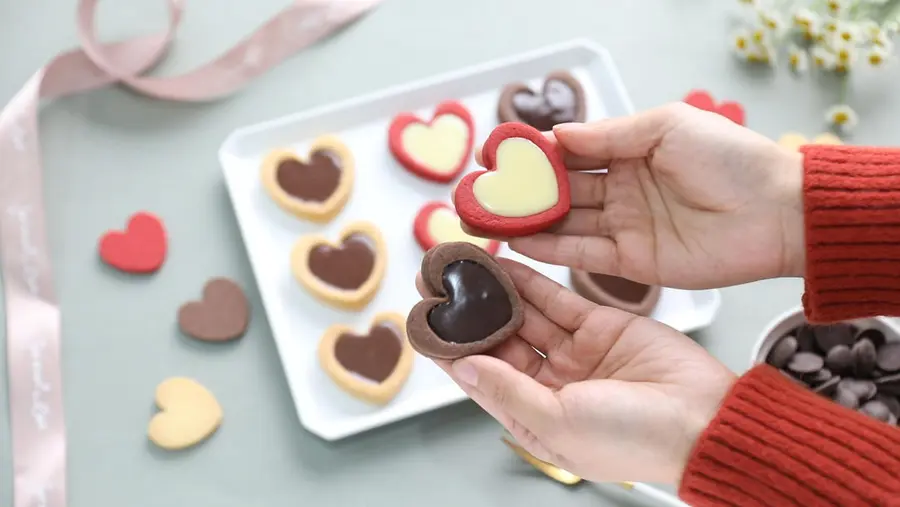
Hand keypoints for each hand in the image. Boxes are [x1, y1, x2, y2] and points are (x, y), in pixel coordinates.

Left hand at [417, 259, 735, 483]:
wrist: (705, 420)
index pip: (482, 377)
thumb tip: (464, 366)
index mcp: (536, 416)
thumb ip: (508, 391)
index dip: (452, 350)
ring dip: (495, 292)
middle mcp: (551, 384)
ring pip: (525, 315)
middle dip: (468, 315)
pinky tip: (504, 264)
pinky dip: (530, 281)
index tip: (425, 323)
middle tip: (438, 285)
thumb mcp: (558, 422)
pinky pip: (557, 298)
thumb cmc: (635, 441)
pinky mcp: (600, 326)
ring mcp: (576, 353)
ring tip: (464, 267)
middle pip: (499, 341)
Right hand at [474, 103, 804, 288]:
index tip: (499, 156)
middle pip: (563, 191)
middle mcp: (623, 189)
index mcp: (632, 150)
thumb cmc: (730, 159)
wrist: (777, 214)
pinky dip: (552, 250)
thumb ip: (610, 135)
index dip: (536, 155)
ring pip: (567, 224)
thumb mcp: (667, 127)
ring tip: (488, 221)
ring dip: (529, 223)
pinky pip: (584, 255)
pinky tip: (520, 243)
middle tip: (482, 194)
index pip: (573, 152)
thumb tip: (558, 135)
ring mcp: (626, 227)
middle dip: (523, 193)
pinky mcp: (633, 262)